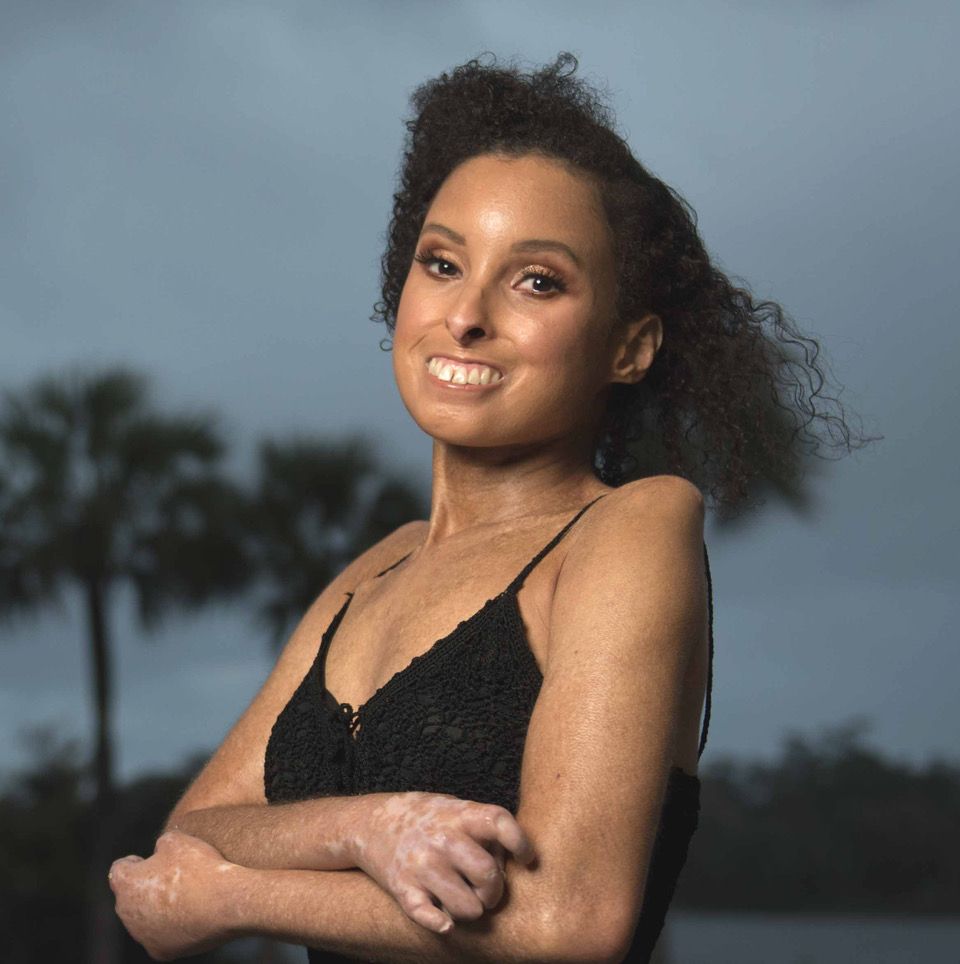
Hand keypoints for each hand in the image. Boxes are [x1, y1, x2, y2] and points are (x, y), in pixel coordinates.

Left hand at [109, 831, 244, 960]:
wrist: (224, 903)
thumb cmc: (199, 869)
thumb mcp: (177, 839)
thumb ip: (160, 843)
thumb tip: (160, 850)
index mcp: (127, 885)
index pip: (119, 869)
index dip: (135, 861)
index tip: (151, 859)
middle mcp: (127, 914)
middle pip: (130, 897)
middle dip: (146, 887)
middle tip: (173, 876)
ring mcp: (143, 936)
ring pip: (144, 919)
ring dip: (157, 908)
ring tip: (186, 895)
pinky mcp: (160, 951)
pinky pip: (161, 936)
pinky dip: (171, 927)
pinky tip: (191, 913)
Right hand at [346, 791, 535, 934]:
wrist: (371, 821)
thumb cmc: (426, 817)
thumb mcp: (456, 809)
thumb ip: (483, 831)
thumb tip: (511, 863)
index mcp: (459, 815)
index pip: (500, 822)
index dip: (520, 842)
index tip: (527, 859)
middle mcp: (441, 839)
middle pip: (488, 875)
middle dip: (495, 892)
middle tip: (489, 892)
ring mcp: (421, 865)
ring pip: (468, 907)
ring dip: (472, 911)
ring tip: (466, 900)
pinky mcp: (403, 889)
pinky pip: (431, 918)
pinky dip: (441, 923)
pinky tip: (445, 919)